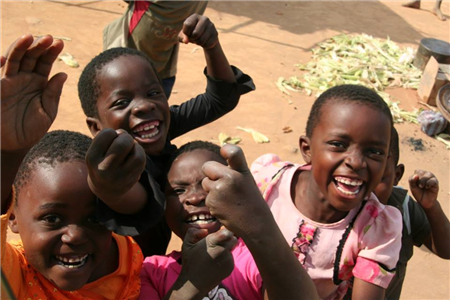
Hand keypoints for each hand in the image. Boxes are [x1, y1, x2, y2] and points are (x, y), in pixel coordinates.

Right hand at [0, 34, 66, 151]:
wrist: (12, 145)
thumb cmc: (30, 130)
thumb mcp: (47, 113)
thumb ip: (53, 94)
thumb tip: (63, 74)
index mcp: (39, 83)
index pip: (45, 62)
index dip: (51, 52)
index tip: (59, 43)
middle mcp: (24, 78)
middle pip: (31, 56)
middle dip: (39, 46)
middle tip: (48, 38)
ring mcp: (8, 81)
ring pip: (13, 59)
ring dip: (21, 47)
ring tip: (30, 38)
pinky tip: (4, 59)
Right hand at [86, 129, 145, 203]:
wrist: (105, 188)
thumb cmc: (102, 161)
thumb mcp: (97, 150)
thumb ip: (110, 138)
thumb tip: (127, 136)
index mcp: (92, 157)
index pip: (107, 134)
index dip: (112, 133)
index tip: (110, 140)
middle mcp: (104, 169)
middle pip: (123, 143)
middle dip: (126, 137)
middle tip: (123, 141)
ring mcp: (119, 177)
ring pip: (137, 154)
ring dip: (136, 146)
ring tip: (130, 149)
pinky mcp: (130, 180)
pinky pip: (141, 160)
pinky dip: (140, 153)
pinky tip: (134, 156)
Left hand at [178, 14, 218, 49]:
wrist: (205, 36)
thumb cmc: (192, 33)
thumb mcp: (184, 34)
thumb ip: (182, 37)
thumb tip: (185, 41)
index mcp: (195, 16)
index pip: (188, 25)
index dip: (186, 33)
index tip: (187, 34)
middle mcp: (204, 19)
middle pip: (195, 34)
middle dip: (192, 39)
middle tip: (194, 38)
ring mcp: (211, 26)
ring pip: (201, 40)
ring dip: (198, 43)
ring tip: (198, 39)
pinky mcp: (216, 34)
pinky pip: (207, 44)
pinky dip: (204, 45)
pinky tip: (205, 41)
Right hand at [179, 227, 235, 295]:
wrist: (194, 284)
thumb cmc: (190, 262)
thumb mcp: (186, 244)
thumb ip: (194, 232)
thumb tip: (205, 231)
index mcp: (212, 243)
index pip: (227, 232)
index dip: (225, 231)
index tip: (222, 232)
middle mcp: (222, 251)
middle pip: (233, 238)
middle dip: (227, 238)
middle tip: (218, 242)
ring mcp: (227, 260)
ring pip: (232, 248)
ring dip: (226, 248)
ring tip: (214, 254)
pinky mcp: (230, 268)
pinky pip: (231, 258)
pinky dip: (226, 258)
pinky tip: (216, 263)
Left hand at [202, 144, 272, 237]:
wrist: (255, 224)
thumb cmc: (250, 200)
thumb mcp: (247, 179)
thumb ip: (234, 165)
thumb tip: (222, 147)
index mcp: (242, 170)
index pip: (232, 151)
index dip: (226, 149)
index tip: (223, 150)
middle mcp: (230, 177)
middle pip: (207, 167)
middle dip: (211, 174)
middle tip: (225, 185)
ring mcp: (219, 189)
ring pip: (205, 183)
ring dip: (212, 189)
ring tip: (229, 199)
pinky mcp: (212, 202)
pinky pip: (206, 197)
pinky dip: (213, 202)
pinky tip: (226, 207)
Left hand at [409, 170, 438, 209]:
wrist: (424, 201)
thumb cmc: (418, 193)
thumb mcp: (412, 187)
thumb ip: (411, 180)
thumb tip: (416, 175)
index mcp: (420, 174)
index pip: (417, 171)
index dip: (414, 177)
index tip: (414, 184)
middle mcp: (426, 174)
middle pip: (421, 172)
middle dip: (418, 179)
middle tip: (419, 186)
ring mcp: (432, 178)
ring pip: (428, 174)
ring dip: (423, 181)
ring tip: (421, 187)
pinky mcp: (436, 183)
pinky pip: (433, 180)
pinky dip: (428, 183)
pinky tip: (427, 187)